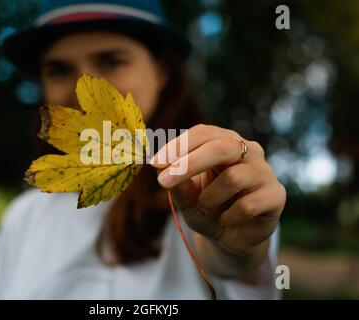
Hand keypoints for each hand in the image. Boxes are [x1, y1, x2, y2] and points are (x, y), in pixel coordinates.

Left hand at [150, 124, 285, 267]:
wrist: (234, 236)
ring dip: (209, 198)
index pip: (202, 133)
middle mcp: (248, 151)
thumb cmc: (208, 208)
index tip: (155, 163)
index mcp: (224, 141)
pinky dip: (228, 216)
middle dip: (189, 164)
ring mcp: (264, 171)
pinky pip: (248, 205)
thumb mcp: (187, 199)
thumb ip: (178, 186)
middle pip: (221, 147)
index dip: (178, 146)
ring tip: (205, 207)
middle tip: (163, 182)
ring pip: (233, 178)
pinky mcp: (276, 195)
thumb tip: (162, 169)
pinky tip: (226, 219)